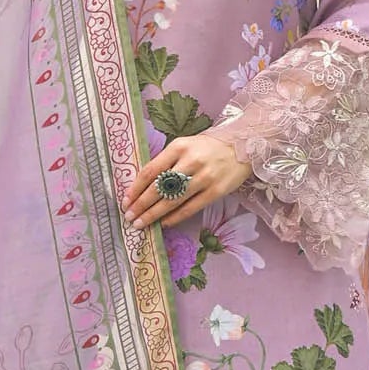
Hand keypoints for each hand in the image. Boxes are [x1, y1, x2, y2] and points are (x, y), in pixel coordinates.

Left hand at [123, 132, 250, 230]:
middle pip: (159, 188)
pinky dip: (175, 217)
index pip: (150, 171)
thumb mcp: (185, 145)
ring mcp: (204, 178)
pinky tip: (164, 223)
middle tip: (129, 217)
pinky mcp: (216, 191)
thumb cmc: (208, 147)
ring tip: (141, 223)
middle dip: (141, 205)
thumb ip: (166, 162)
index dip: (135, 188)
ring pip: (173, 201)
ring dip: (154, 215)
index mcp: (178, 147)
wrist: (243, 146)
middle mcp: (190, 162)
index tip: (125, 201)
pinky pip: (190, 208)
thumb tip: (144, 186)